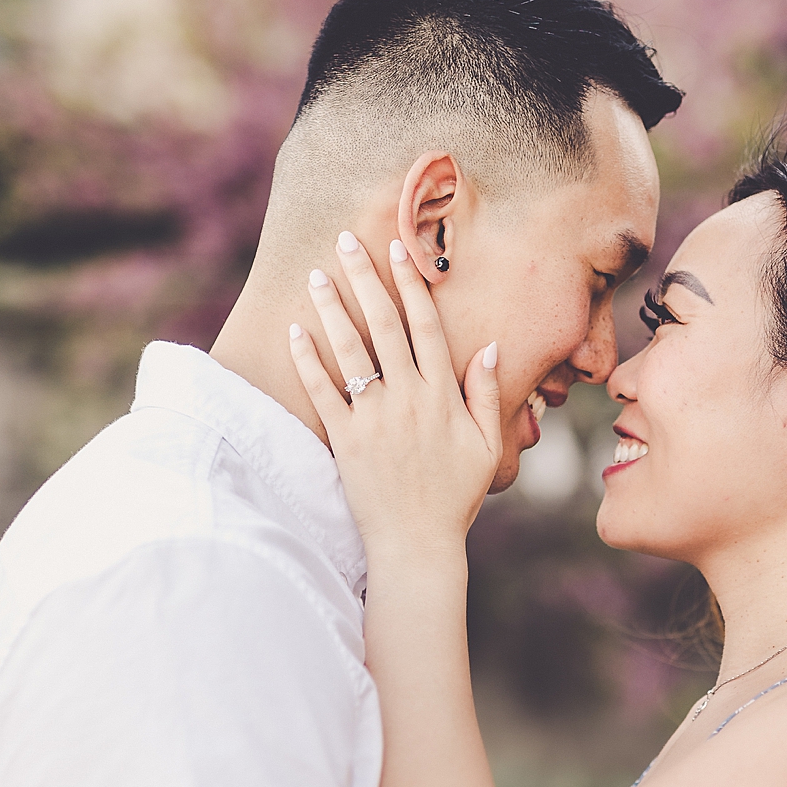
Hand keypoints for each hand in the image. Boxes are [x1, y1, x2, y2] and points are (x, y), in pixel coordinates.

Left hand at [288, 235, 502, 556]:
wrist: (417, 545)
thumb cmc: (455, 496)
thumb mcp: (487, 445)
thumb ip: (486, 393)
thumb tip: (491, 345)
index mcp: (443, 395)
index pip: (425, 325)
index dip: (411, 284)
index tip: (398, 249)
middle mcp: (408, 398)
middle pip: (383, 325)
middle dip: (365, 278)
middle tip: (346, 242)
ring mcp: (374, 418)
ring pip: (349, 350)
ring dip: (332, 308)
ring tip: (318, 275)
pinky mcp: (344, 440)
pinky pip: (322, 392)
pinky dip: (307, 361)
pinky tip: (295, 331)